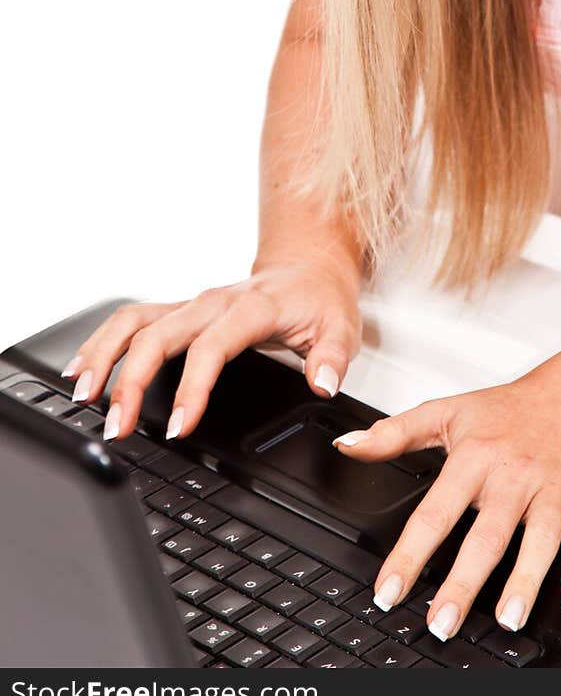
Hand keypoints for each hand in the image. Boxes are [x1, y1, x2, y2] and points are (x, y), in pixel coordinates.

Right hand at [60, 257, 361, 441]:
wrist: (308, 268)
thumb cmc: (319, 299)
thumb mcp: (342, 328)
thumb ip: (332, 359)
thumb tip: (322, 385)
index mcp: (252, 308)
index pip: (212, 347)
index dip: (191, 388)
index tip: (177, 426)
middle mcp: (214, 302)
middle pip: (159, 334)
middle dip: (131, 380)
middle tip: (116, 425)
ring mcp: (192, 304)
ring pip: (135, 320)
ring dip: (105, 355)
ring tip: (83, 396)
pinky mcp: (180, 310)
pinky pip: (133, 320)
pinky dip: (105, 342)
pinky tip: (84, 368)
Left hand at [332, 368, 560, 639]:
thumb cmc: (507, 412)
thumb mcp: (445, 412)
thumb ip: (394, 433)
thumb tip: (347, 445)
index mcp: (475, 457)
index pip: (436, 511)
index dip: (410, 553)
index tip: (389, 590)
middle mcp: (514, 475)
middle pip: (487, 534)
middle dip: (463, 582)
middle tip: (441, 624)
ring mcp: (554, 488)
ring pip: (540, 538)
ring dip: (524, 580)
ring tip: (506, 619)